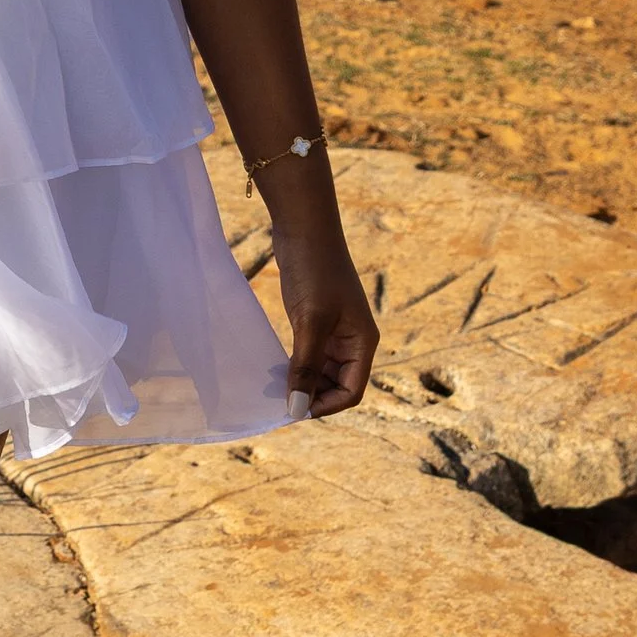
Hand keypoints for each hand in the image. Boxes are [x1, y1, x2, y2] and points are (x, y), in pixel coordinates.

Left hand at [273, 227, 379, 417]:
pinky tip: (274, 367)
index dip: (325, 405)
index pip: (352, 392)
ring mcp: (335, 331)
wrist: (304, 227)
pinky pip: (309, 355)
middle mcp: (353, 341)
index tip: (293, 408)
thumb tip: (298, 409)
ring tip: (273, 385)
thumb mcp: (311, 323)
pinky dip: (295, 365)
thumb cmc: (314, 271)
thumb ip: (306, 367)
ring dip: (301, 381)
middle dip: (312, 395)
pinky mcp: (316, 321)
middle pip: (337, 385)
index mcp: (363, 343)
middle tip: (277, 399)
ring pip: (321, 372)